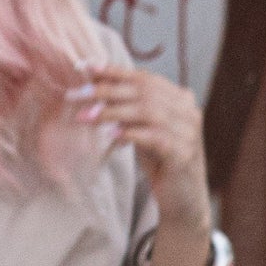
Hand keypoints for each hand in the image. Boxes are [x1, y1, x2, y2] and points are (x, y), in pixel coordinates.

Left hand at [73, 66, 212, 240]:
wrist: (183, 197)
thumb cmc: (160, 161)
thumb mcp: (142, 130)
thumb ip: (128, 111)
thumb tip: (94, 89)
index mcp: (179, 99)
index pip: (144, 78)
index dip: (115, 71)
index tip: (86, 67)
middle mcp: (187, 110)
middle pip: (143, 92)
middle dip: (106, 91)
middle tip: (76, 94)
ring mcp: (188, 131)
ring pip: (148, 112)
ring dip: (112, 112)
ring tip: (85, 116)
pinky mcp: (183, 153)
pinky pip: (155, 137)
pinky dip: (131, 133)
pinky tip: (111, 135)